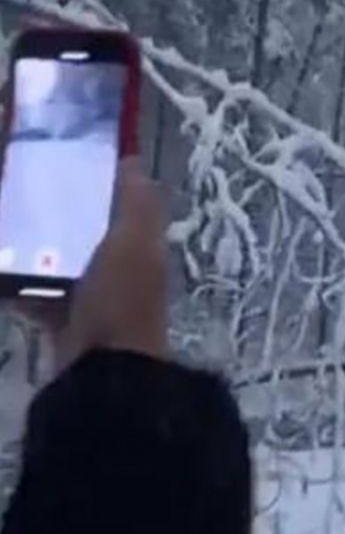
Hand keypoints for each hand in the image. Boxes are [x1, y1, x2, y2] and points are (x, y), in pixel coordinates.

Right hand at [22, 157, 167, 375]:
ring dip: (34, 248)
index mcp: (142, 247)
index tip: (61, 161)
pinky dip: (18, 285)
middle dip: (57, 215)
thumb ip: (137, 204)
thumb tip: (132, 162)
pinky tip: (4, 269)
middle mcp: (122, 270)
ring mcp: (93, 299)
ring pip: (60, 263)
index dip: (100, 184)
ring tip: (6, 222)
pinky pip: (38, 296)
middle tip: (19, 192)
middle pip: (88, 233)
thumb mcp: (134, 243)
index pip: (123, 206)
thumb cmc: (121, 298)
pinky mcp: (65, 323)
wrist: (104, 371)